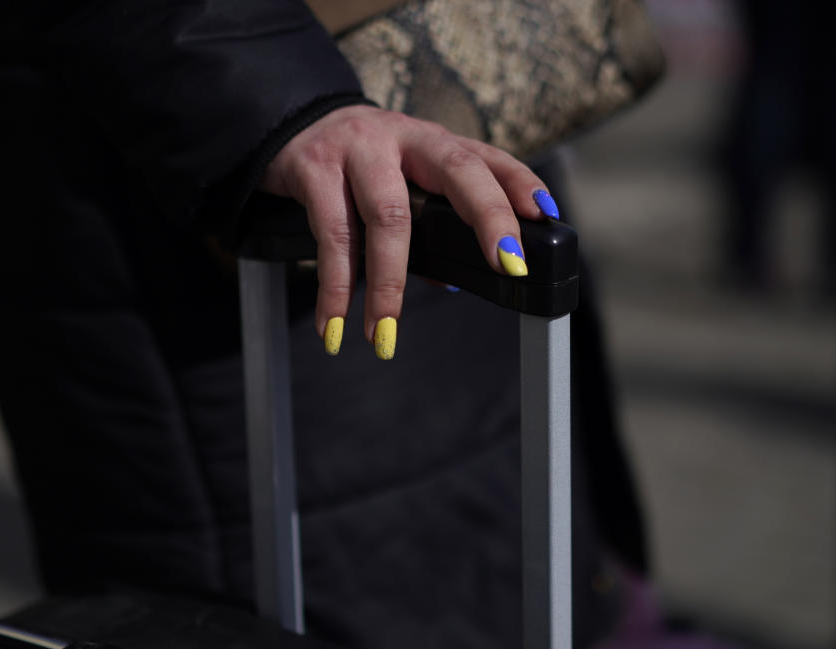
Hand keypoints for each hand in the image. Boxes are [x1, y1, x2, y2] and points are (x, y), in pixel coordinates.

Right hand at [258, 105, 558, 358]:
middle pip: (458, 171)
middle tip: (505, 267)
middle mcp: (404, 138)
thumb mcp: (400, 183)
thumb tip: (455, 284)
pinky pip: (332, 235)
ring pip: (388, 216)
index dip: (521, 183)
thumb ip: (431, 226)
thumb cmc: (358, 164)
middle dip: (488, 218)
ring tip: (383, 336)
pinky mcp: (313, 167)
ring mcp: (358, 149)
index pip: (489, 157)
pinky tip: (334, 324)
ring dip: (388, 286)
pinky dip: (334, 288)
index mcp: (434, 144)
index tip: (545, 218)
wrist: (290, 124)